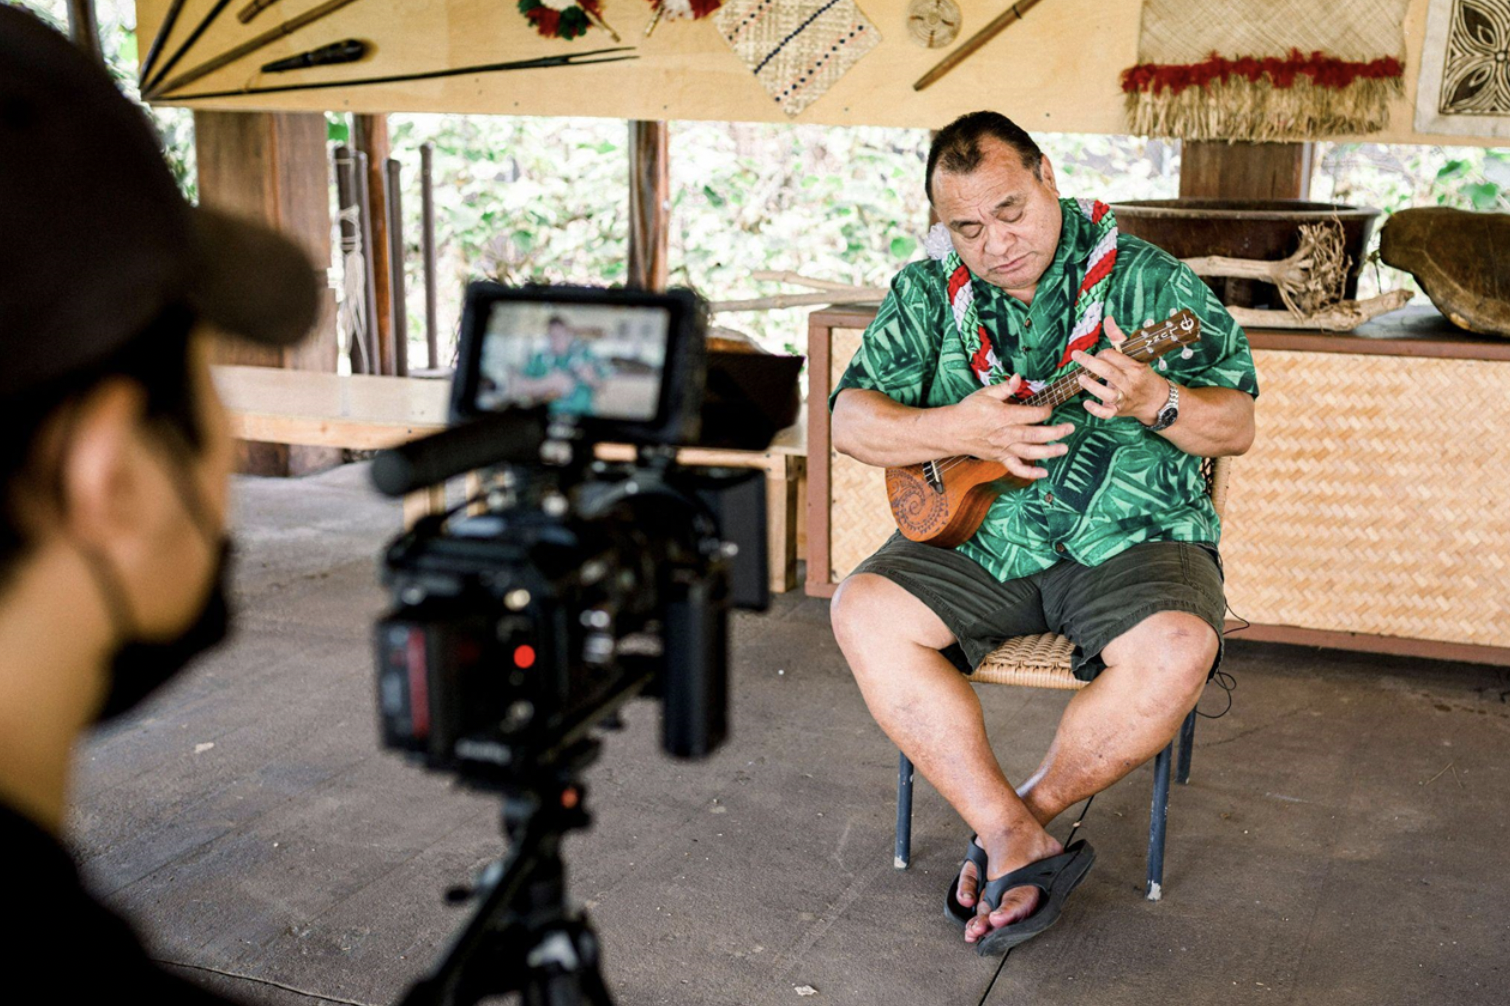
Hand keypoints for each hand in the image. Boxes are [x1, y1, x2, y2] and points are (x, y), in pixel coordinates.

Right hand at [949, 374, 1073, 480]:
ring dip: (1049, 452)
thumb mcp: (985, 394)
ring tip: (1064, 449)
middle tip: (1070, 428)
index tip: (1051, 408)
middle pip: (1035, 434)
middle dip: (1055, 432)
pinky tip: (1043, 473)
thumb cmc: (968, 410)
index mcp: (1003, 415)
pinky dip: (1030, 473)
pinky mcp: (1000, 458)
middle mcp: (1006, 433)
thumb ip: (1004, 388)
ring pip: (1030, 452)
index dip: (1044, 411)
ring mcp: (1004, 448)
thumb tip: (1018, 378)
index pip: (1031, 414)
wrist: (952, 431)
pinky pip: (1016, 468)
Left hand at [1072, 315, 1169, 423]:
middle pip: (1108, 372)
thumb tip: (1108, 319)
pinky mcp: (1117, 410)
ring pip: (1107, 394)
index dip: (1102, 353)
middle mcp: (1128, 383)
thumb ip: (1119, 338)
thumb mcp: (1135, 356)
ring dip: (1092, 386)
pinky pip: (1106, 413)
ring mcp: (1123, 398)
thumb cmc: (1141, 375)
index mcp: (1134, 367)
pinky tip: (1086, 403)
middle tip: (1076, 355)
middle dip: (1090, 363)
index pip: (1114, 356)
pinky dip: (1095, 410)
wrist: (1156, 400)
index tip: (1098, 354)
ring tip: (1080, 378)